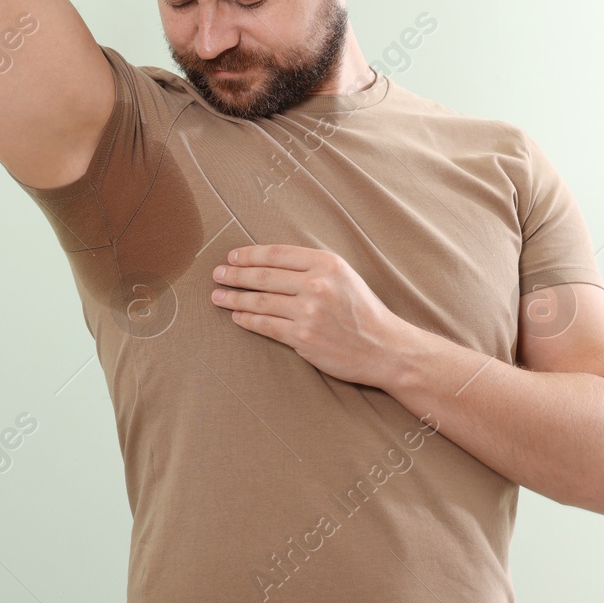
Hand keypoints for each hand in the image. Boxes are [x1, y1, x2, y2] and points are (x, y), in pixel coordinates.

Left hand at [209, 244, 410, 385]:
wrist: (386, 349)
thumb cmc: (362, 311)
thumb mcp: (344, 276)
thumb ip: (312, 266)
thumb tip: (268, 261)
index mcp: (327, 264)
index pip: (277, 254)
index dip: (249, 254)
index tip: (232, 256)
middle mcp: (317, 285)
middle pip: (263, 276)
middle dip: (235, 275)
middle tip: (217, 274)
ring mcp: (309, 312)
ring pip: (260, 302)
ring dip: (234, 298)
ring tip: (217, 296)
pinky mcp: (303, 338)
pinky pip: (265, 326)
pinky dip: (246, 320)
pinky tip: (236, 316)